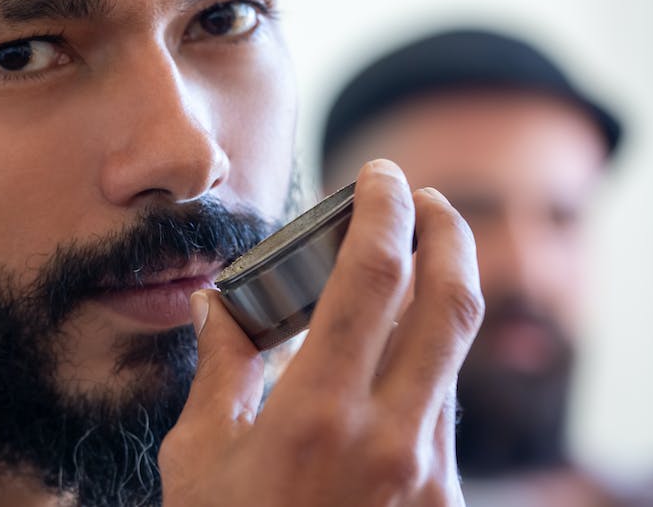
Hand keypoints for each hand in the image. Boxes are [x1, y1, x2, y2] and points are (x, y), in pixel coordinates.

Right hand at [160, 159, 482, 505]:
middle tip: (428, 202)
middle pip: (453, 301)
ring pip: (452, 356)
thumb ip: (220, 366)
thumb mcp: (199, 456)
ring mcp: (428, 473)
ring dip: (437, 300)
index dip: (384, 209)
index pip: (376, 276)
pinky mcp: (442, 500)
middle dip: (450, 232)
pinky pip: (441, 411)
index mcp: (319, 414)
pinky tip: (388, 366)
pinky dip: (423, 367)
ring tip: (400, 277)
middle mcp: (392, 437)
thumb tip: (222, 303)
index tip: (381, 177)